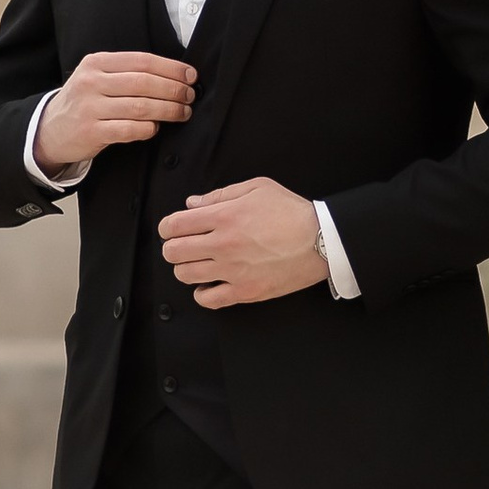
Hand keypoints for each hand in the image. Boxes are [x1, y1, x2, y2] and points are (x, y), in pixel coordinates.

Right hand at [33, 52, 195, 172]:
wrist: (50, 130)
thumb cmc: (84, 102)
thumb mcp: (97, 77)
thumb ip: (127, 73)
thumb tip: (174, 75)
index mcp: (96, 63)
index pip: (142, 61)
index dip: (171, 68)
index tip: (190, 76)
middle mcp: (91, 82)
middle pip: (144, 83)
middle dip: (173, 90)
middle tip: (189, 96)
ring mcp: (89, 107)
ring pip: (140, 107)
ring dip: (168, 110)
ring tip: (182, 113)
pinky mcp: (91, 132)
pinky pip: (129, 129)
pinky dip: (148, 129)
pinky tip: (155, 128)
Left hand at [158, 179, 328, 309]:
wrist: (321, 240)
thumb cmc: (291, 211)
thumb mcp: (257, 188)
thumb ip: (220, 194)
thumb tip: (192, 204)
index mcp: (224, 216)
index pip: (175, 224)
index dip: (167, 226)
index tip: (172, 228)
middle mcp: (223, 244)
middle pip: (173, 252)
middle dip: (173, 247)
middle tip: (184, 246)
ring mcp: (233, 270)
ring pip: (185, 275)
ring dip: (186, 268)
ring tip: (199, 263)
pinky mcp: (245, 291)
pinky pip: (207, 299)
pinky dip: (202, 292)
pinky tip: (210, 283)